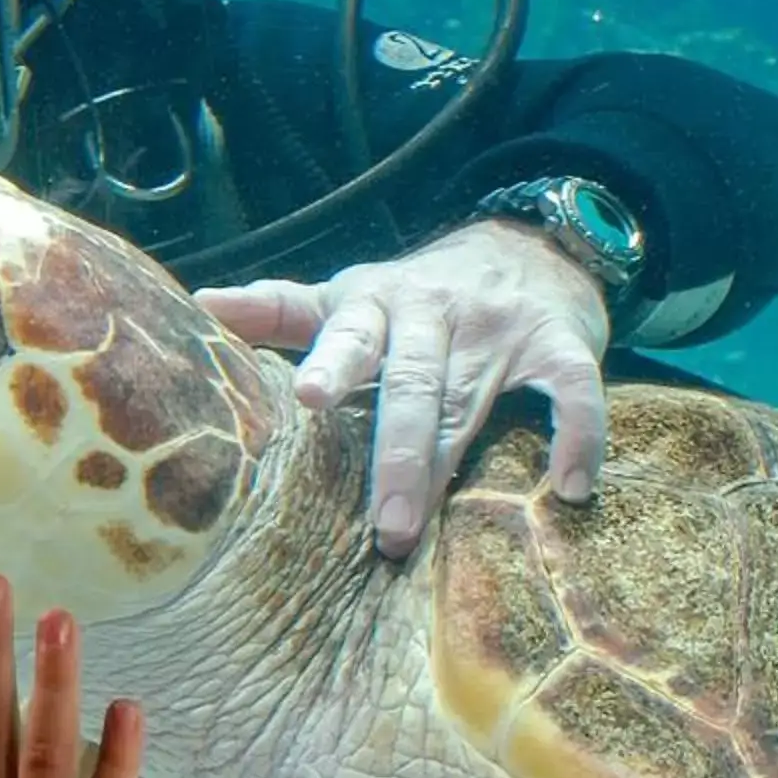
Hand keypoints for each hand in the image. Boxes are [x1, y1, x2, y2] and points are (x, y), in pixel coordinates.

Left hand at [196, 219, 610, 559]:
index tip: (308, 397)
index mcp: (373, 304)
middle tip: (383, 529)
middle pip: (409, 383)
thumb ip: (280, 310)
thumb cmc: (416, 296)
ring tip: (419, 534)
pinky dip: (576, 436)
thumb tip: (201, 303)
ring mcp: (498, 328)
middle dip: (394, 457)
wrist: (528, 244)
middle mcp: (432, 312)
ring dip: (447, 465)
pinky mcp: (559, 342)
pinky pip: (573, 390)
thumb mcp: (348, 295)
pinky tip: (569, 489)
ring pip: (469, 399)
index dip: (330, 362)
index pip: (345, 331)